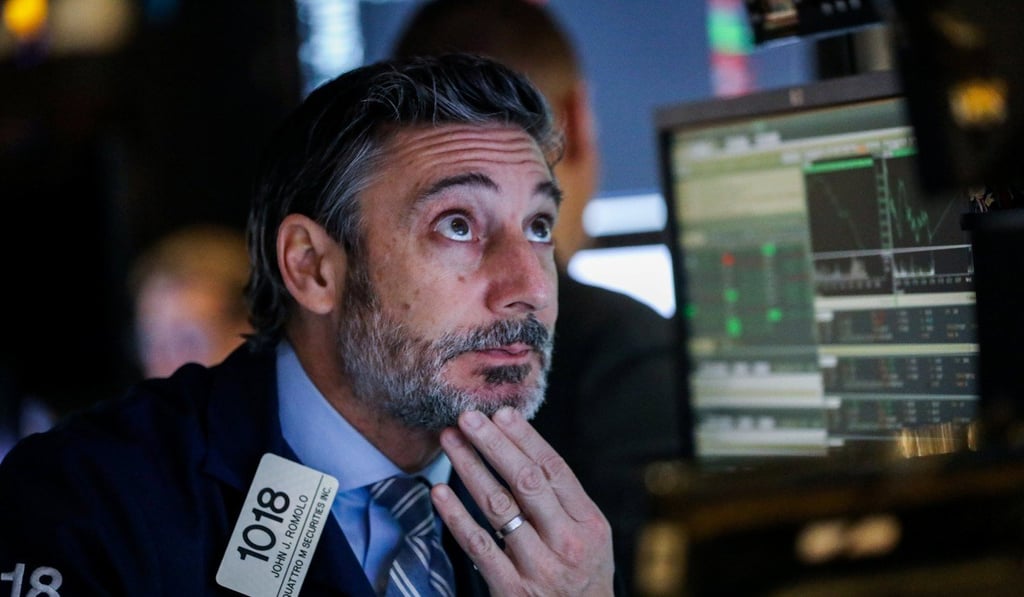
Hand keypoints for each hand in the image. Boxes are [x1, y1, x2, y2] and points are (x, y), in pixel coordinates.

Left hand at [431, 406, 614, 595]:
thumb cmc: (582, 577)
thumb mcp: (591, 537)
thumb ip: (565, 501)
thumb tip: (523, 448)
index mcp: (590, 524)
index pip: (555, 470)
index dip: (527, 438)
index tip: (502, 413)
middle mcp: (566, 543)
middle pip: (526, 481)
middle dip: (494, 444)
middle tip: (468, 417)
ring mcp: (538, 567)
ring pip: (498, 506)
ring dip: (470, 468)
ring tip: (450, 441)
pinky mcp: (511, 589)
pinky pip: (478, 545)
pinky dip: (456, 516)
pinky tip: (440, 492)